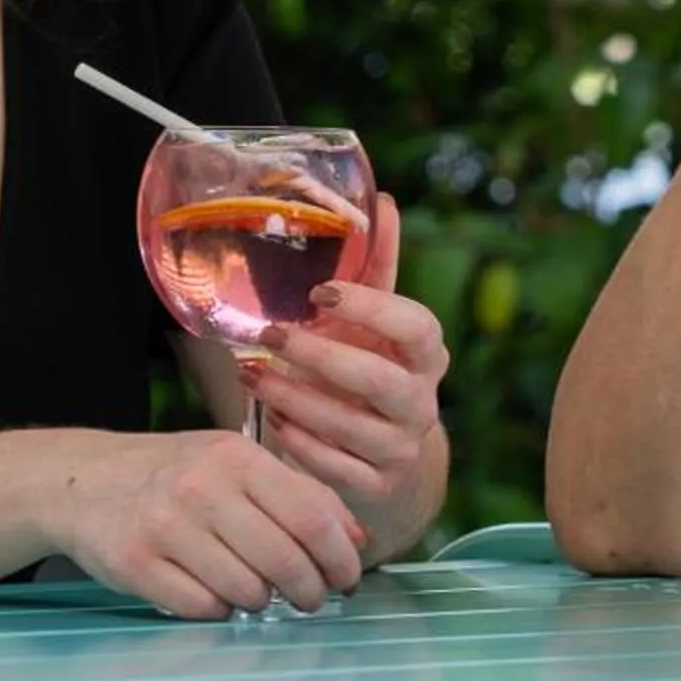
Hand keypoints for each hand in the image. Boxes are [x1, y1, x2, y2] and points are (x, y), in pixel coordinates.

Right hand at [58, 429, 368, 619]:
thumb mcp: (236, 463)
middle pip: (285, 561)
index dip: (340, 558)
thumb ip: (299, 494)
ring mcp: (165, 527)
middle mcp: (202, 488)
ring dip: (261, 600)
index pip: (312, 517)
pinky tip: (212, 590)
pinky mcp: (135, 563)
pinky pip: (202, 607)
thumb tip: (356, 539)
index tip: (349, 579)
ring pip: (246, 591)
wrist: (84, 480)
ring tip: (254, 588)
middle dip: (310, 591)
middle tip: (312, 599)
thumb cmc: (176, 474)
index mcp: (237, 457)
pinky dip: (218, 609)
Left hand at [240, 193, 447, 510]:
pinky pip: (336, 468)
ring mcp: (403, 446)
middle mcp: (423, 400)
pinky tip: (272, 420)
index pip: (417, 326)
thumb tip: (381, 198)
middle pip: (380, 381)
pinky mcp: (379, 482)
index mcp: (428, 352)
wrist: (383, 447)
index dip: (371, 309)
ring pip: (352, 427)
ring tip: (253, 372)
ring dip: (295, 398)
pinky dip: (300, 444)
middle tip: (271, 335)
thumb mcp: (374, 318)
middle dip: (320, 358)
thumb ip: (376, 265)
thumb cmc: (370, 363)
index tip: (319, 294)